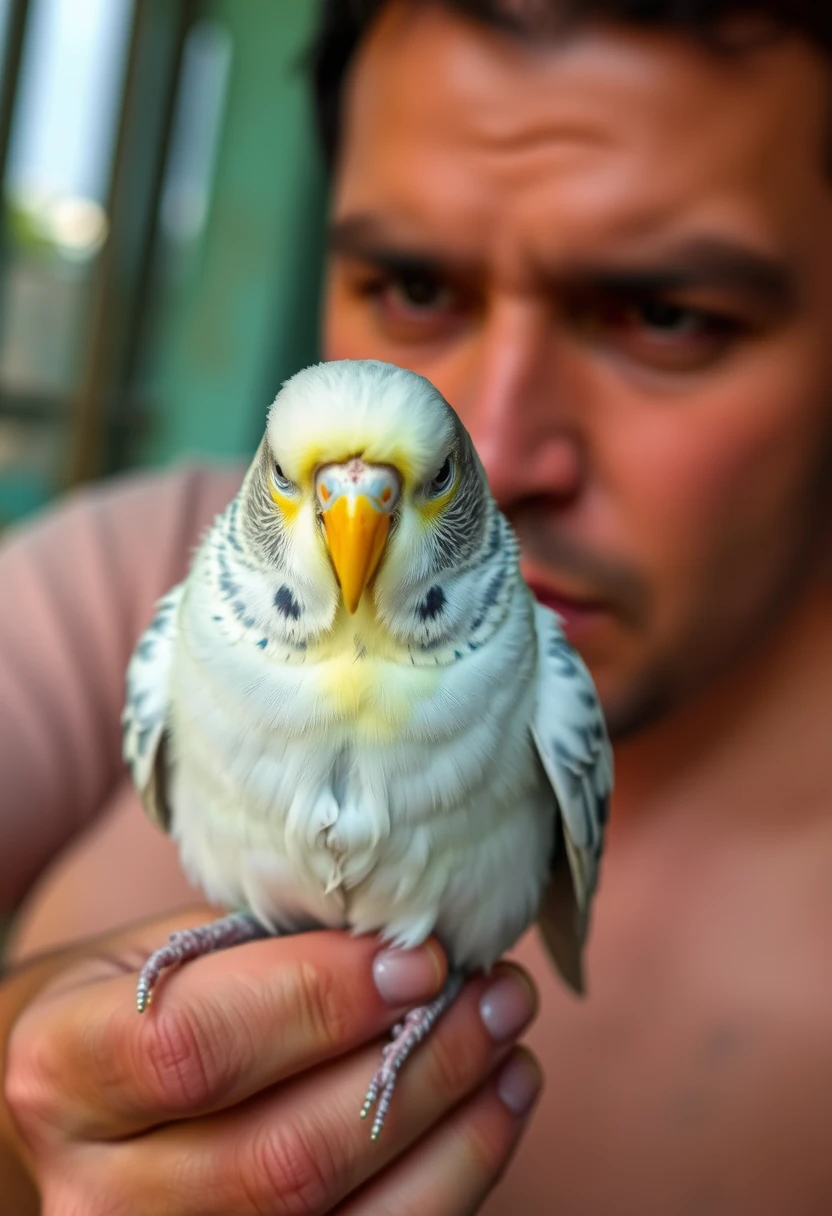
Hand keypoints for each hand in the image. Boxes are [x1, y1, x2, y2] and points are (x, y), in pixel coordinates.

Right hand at [4, 907, 541, 1213]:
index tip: (416, 957)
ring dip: (452, 1126)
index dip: (317, 1000)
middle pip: (277, 1158)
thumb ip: (264, 947)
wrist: (90, 1105)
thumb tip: (407, 936)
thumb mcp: (167, 948)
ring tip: (508, 1037)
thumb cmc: (142, 1001)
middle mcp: (98, 1194)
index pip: (193, 1046)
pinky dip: (454, 1179)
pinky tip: (496, 1103)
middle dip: (413, 1068)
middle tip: (491, 991)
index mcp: (62, 1071)